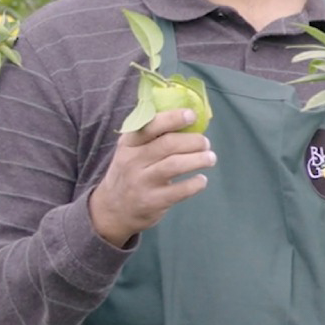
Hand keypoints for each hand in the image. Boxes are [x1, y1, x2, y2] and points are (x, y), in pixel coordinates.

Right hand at [87, 109, 214, 247]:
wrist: (114, 209)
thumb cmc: (131, 171)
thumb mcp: (132, 151)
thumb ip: (153, 135)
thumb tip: (189, 116)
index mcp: (128, 143)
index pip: (150, 126)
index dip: (173, 118)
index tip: (191, 115)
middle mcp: (132, 161)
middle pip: (168, 144)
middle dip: (193, 141)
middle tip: (206, 143)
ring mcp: (142, 182)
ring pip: (175, 165)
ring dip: (198, 159)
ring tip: (210, 158)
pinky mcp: (153, 201)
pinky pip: (180, 190)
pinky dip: (196, 183)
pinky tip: (201, 180)